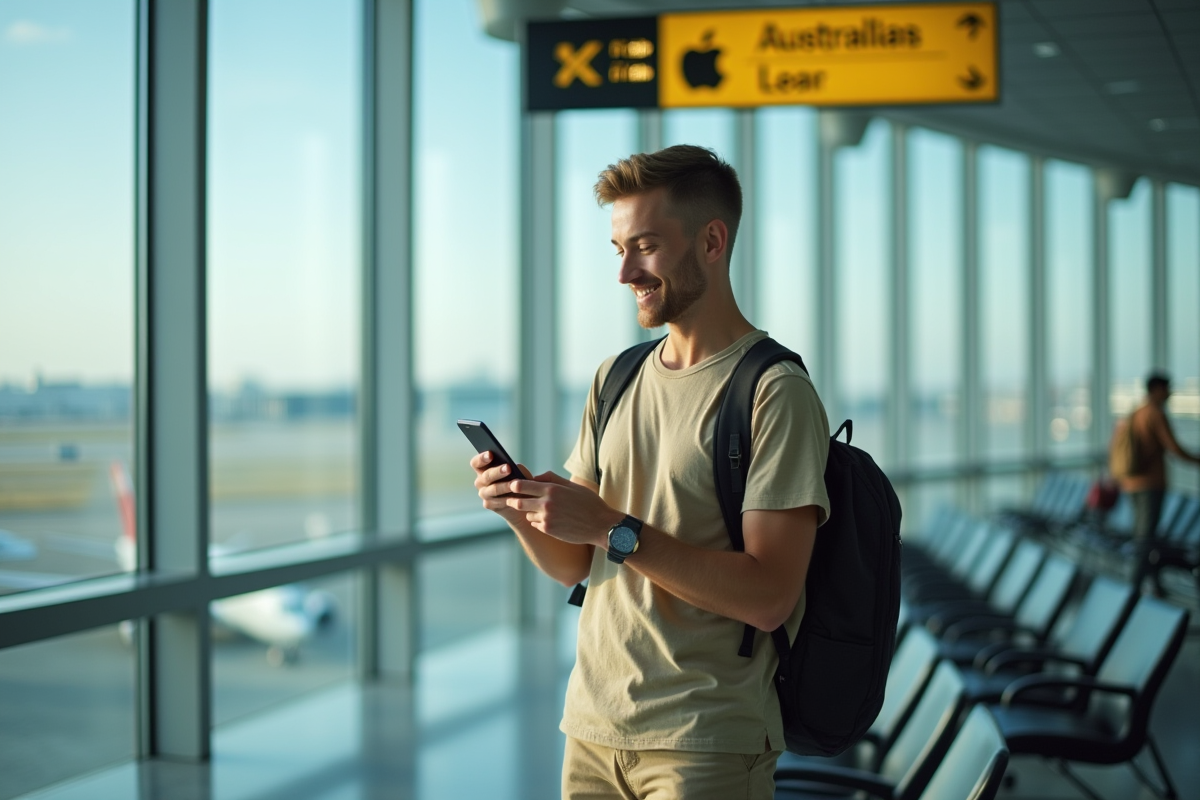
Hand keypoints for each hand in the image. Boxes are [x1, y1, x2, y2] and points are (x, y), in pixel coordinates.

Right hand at [471, 452, 532, 520]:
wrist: (522, 501)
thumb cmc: (519, 481)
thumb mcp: (518, 471)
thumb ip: (514, 467)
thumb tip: (514, 467)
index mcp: (483, 469)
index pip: (476, 463)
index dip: (482, 458)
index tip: (491, 454)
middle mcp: (480, 482)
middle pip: (486, 476)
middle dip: (497, 471)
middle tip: (508, 468)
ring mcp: (484, 494)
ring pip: (493, 489)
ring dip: (504, 486)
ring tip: (515, 483)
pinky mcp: (490, 505)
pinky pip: (498, 501)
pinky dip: (508, 498)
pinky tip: (516, 497)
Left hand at [505, 471, 624, 545]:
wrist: (601, 525)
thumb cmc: (589, 503)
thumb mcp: (573, 485)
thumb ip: (552, 479)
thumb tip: (535, 477)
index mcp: (552, 489)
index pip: (522, 485)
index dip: (514, 485)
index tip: (512, 485)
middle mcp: (547, 504)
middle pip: (518, 502)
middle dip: (513, 500)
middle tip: (512, 499)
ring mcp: (547, 518)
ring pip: (527, 514)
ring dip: (530, 512)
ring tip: (541, 510)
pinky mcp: (549, 530)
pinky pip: (535, 524)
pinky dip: (538, 521)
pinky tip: (550, 520)